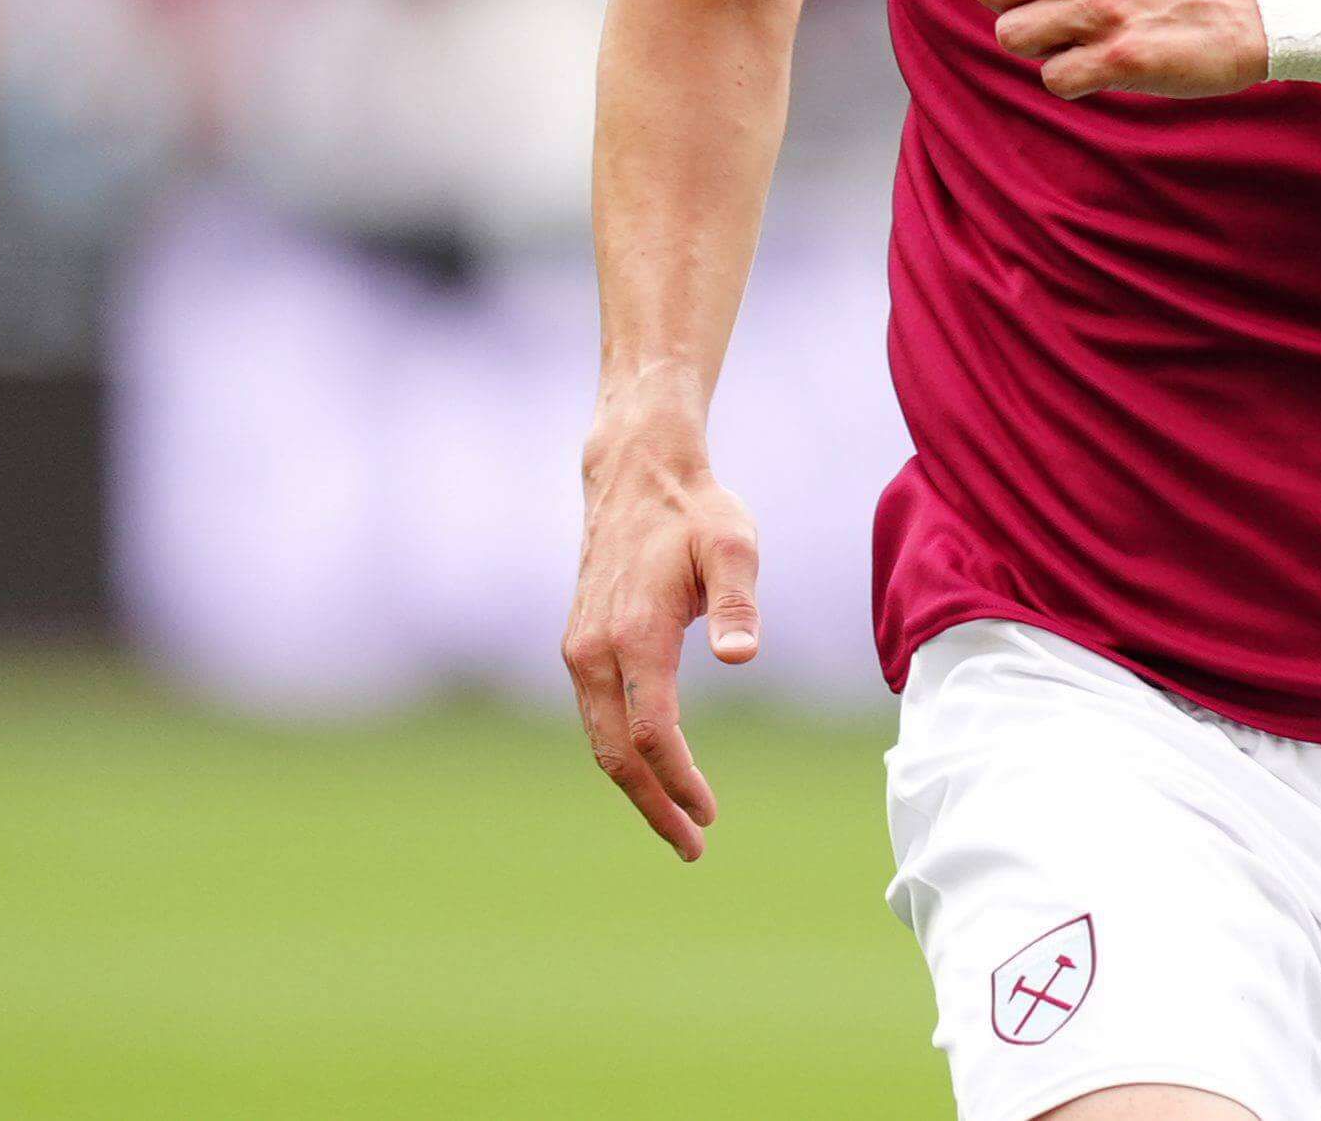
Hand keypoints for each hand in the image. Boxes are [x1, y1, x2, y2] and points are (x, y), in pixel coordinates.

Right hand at [560, 395, 759, 861]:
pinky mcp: (579, 645)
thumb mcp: (733, 544)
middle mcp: (594, 650)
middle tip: (694, 847)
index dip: (679, 780)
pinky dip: (622, 753)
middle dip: (654, 804)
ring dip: (636, 787)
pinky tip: (654, 771)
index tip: (709, 814)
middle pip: (617, 752)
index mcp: (634, 633)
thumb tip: (742, 657)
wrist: (636, 474)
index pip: (653, 731)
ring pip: (601, 739)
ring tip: (678, 822)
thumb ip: (736, 602)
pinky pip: (597, 717)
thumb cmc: (695, 511)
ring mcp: (580, 649)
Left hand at [942, 0, 1267, 100]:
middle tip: (1046, 10)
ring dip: (1039, 45)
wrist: (1252, 9)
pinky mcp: (1121, 58)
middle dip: (1007, 5)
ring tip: (1081, 36)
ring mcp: (1104, 7)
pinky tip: (1102, 63)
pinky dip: (1071, 78)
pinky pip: (1052, 78)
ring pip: (1012, 36)